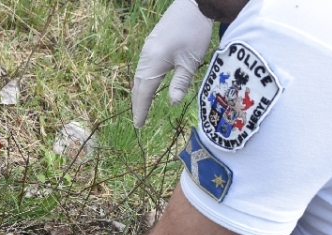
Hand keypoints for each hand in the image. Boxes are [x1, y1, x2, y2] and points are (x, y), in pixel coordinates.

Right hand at [132, 0, 213, 127]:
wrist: (194, 4)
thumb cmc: (194, 32)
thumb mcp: (190, 61)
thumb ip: (180, 83)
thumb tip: (172, 103)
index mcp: (153, 64)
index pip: (144, 93)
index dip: (141, 110)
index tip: (139, 125)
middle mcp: (145, 57)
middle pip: (137, 86)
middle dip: (137, 104)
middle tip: (138, 120)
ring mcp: (147, 50)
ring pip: (139, 76)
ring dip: (139, 93)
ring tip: (141, 106)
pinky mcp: (152, 44)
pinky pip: (142, 68)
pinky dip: (143, 81)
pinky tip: (147, 85)